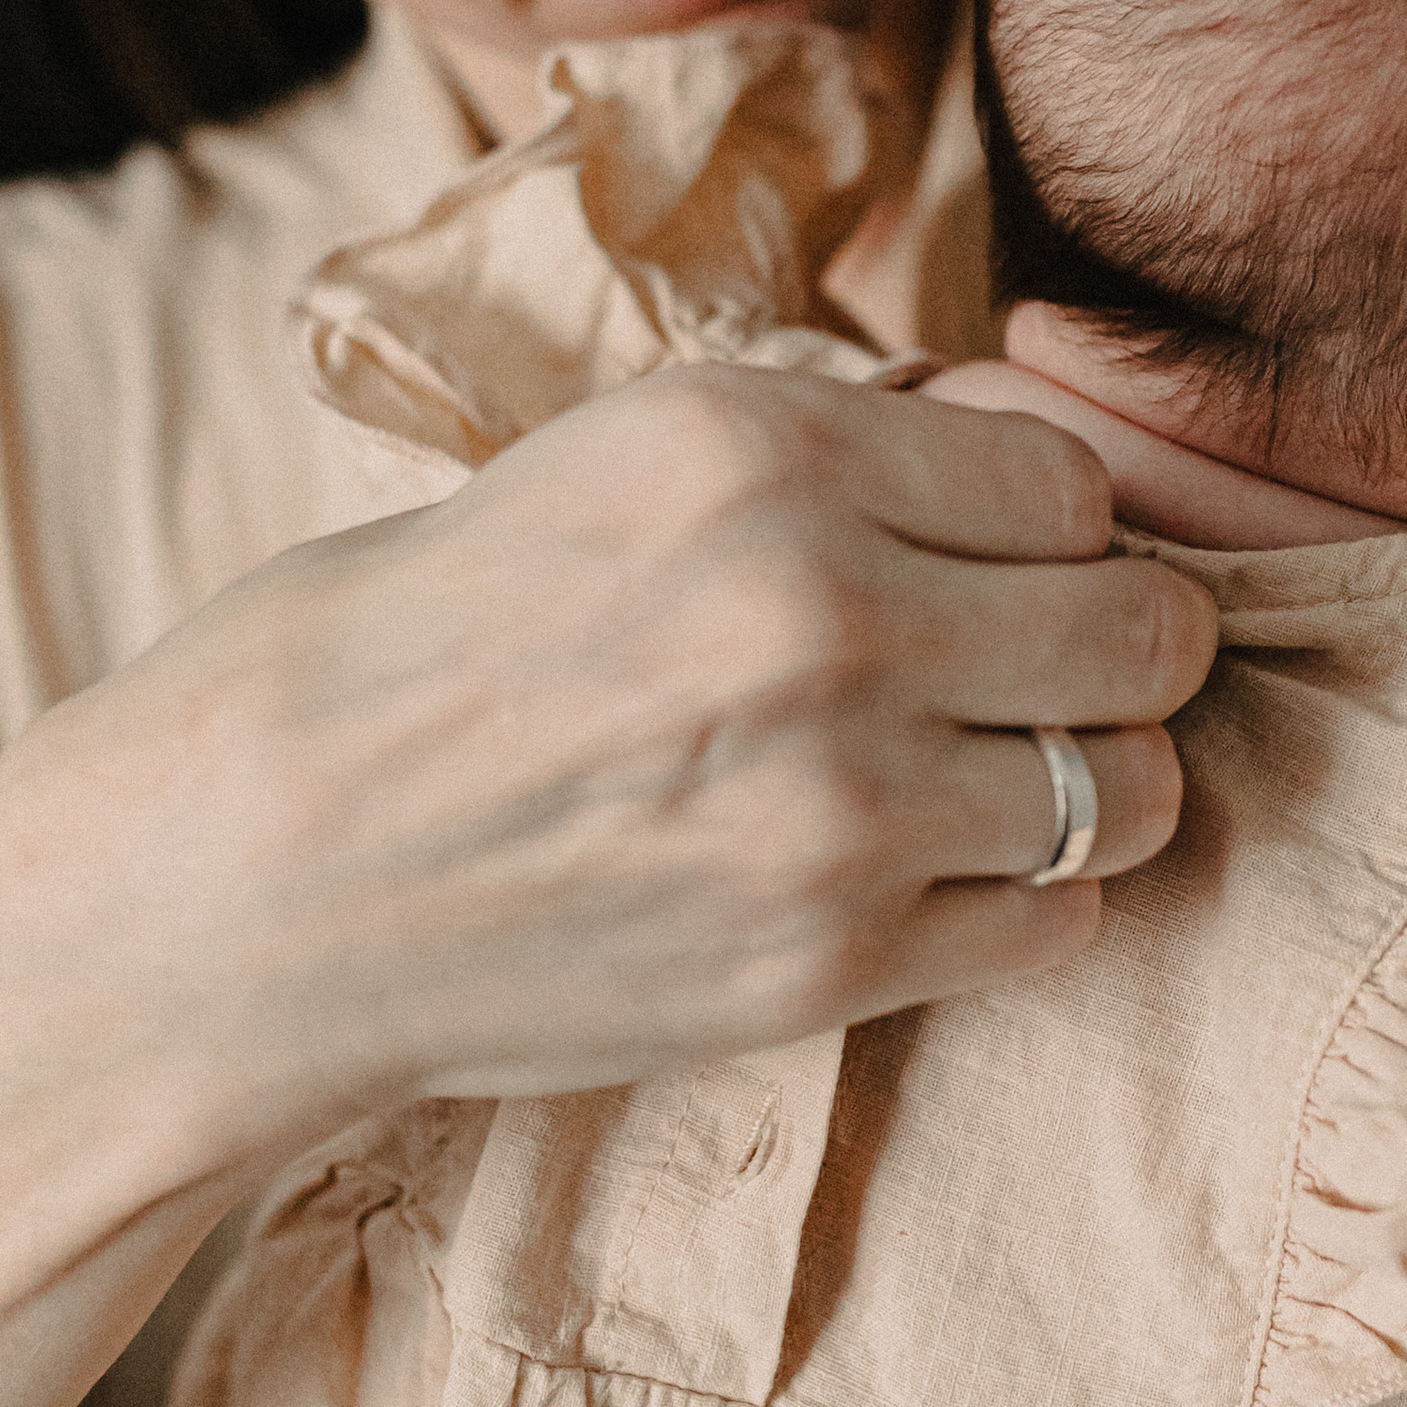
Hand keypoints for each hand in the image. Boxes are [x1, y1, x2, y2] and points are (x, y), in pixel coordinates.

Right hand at [0, 368, 1215, 1406]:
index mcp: (760, 448)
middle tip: (1045, 680)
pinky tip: (938, 882)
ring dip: (1095, 787)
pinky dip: (1029, 906)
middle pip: (1149, 627)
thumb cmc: (419, 651)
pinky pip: (1062, 925)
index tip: (997, 569)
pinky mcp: (829, 958)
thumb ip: (829, 459)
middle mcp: (823, 609)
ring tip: (1002, 786)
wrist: (256, 876)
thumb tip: (1036, 466)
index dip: (1051, 530)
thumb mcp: (610, 464)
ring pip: (1136, 788)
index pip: (1069, 479)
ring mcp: (839, 799)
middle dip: (1118, 650)